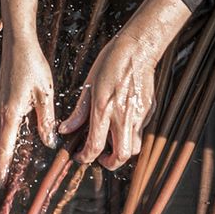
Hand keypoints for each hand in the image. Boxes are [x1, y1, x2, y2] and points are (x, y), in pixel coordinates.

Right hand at [0, 34, 56, 181]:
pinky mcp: (1, 98)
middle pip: (2, 141)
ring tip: (13, 162)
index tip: (1, 180)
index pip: (5, 146)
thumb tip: (48, 141)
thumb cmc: (32, 66)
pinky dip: (10, 132)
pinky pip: (5, 120)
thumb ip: (46, 120)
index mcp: (11, 113)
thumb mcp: (45, 94)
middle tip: (9, 177)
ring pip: (4, 131)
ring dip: (8, 145)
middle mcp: (1, 111)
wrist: (17, 44)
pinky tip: (20, 134)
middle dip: (5, 159)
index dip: (2, 164)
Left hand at [73, 25, 167, 168]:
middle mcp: (123, 115)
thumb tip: (65, 129)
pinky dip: (130, 133)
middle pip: (121, 156)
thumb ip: (79, 112)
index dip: (86, 157)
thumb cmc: (110, 62)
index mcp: (104, 108)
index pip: (95, 145)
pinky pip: (140, 131)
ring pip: (134, 147)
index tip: (81, 156)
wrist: (138, 50)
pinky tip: (122, 121)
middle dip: (110, 163)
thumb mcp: (88, 86)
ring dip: (122, 150)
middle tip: (101, 158)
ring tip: (112, 140)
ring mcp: (138, 114)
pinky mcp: (149, 111)